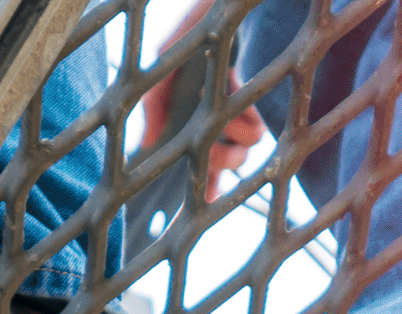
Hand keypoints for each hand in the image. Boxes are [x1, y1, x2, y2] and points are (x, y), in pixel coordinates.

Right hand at [140, 0, 268, 201]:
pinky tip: (234, 102)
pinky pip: (254, 131)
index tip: (197, 206)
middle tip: (210, 148)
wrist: (218, 11)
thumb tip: (146, 145)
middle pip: (222, 164)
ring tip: (222, 118)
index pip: (197, 160)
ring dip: (232, 145)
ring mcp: (236, 110)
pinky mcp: (255, 100)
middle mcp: (215, 117)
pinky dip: (244, 124)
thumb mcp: (160, 73)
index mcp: (191, 117)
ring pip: (243, 153)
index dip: (201, 184)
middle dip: (218, 164)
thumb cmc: (187, 35)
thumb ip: (151, 108)